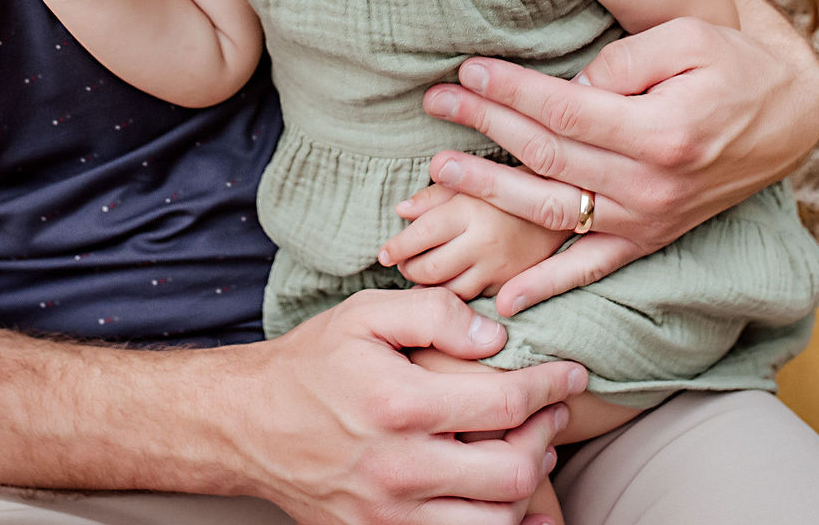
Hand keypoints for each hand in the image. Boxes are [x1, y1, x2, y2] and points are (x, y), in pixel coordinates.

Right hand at [228, 287, 580, 524]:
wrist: (246, 425)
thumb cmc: (311, 364)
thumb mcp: (364, 315)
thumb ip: (434, 314)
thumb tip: (495, 337)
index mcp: (399, 405)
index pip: (506, 405)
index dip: (552, 388)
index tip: (572, 375)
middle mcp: (398, 468)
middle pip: (512, 474)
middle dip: (546, 439)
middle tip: (552, 413)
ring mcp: (389, 513)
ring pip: (494, 522)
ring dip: (526, 487)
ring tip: (527, 450)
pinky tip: (508, 501)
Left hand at [379, 188, 570, 302]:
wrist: (572, 205)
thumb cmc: (515, 185)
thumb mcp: (477, 180)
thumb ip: (437, 195)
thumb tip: (401, 211)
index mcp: (471, 208)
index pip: (419, 235)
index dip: (396, 247)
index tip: (383, 253)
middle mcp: (484, 241)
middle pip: (428, 269)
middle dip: (408, 270)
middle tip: (402, 265)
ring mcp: (500, 268)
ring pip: (448, 292)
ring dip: (428, 288)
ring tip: (422, 276)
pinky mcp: (513, 286)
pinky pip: (472, 299)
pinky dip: (454, 296)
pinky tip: (449, 286)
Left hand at [421, 15, 818, 314]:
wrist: (788, 116)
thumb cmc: (734, 65)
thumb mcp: (688, 40)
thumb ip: (624, 62)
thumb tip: (568, 89)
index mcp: (660, 132)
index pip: (565, 113)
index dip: (511, 90)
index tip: (468, 70)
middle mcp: (651, 185)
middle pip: (548, 156)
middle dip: (486, 126)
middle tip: (437, 100)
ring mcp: (648, 219)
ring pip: (553, 210)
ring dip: (491, 193)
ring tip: (439, 171)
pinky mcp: (649, 238)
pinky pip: (590, 268)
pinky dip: (546, 287)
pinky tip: (502, 299)